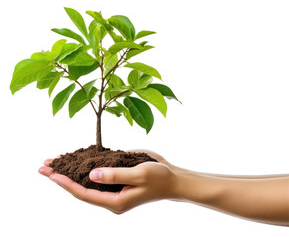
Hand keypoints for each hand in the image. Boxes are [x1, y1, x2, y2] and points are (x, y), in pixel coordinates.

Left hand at [38, 151, 177, 213]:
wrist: (172, 179)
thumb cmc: (160, 178)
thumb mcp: (139, 174)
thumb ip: (115, 175)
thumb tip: (91, 175)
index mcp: (115, 201)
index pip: (85, 194)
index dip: (66, 184)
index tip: (51, 174)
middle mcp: (111, 197)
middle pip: (81, 189)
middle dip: (62, 177)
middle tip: (43, 167)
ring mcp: (113, 189)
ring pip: (87, 182)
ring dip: (70, 171)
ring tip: (53, 163)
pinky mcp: (117, 179)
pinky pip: (97, 175)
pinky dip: (84, 167)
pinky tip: (75, 160)